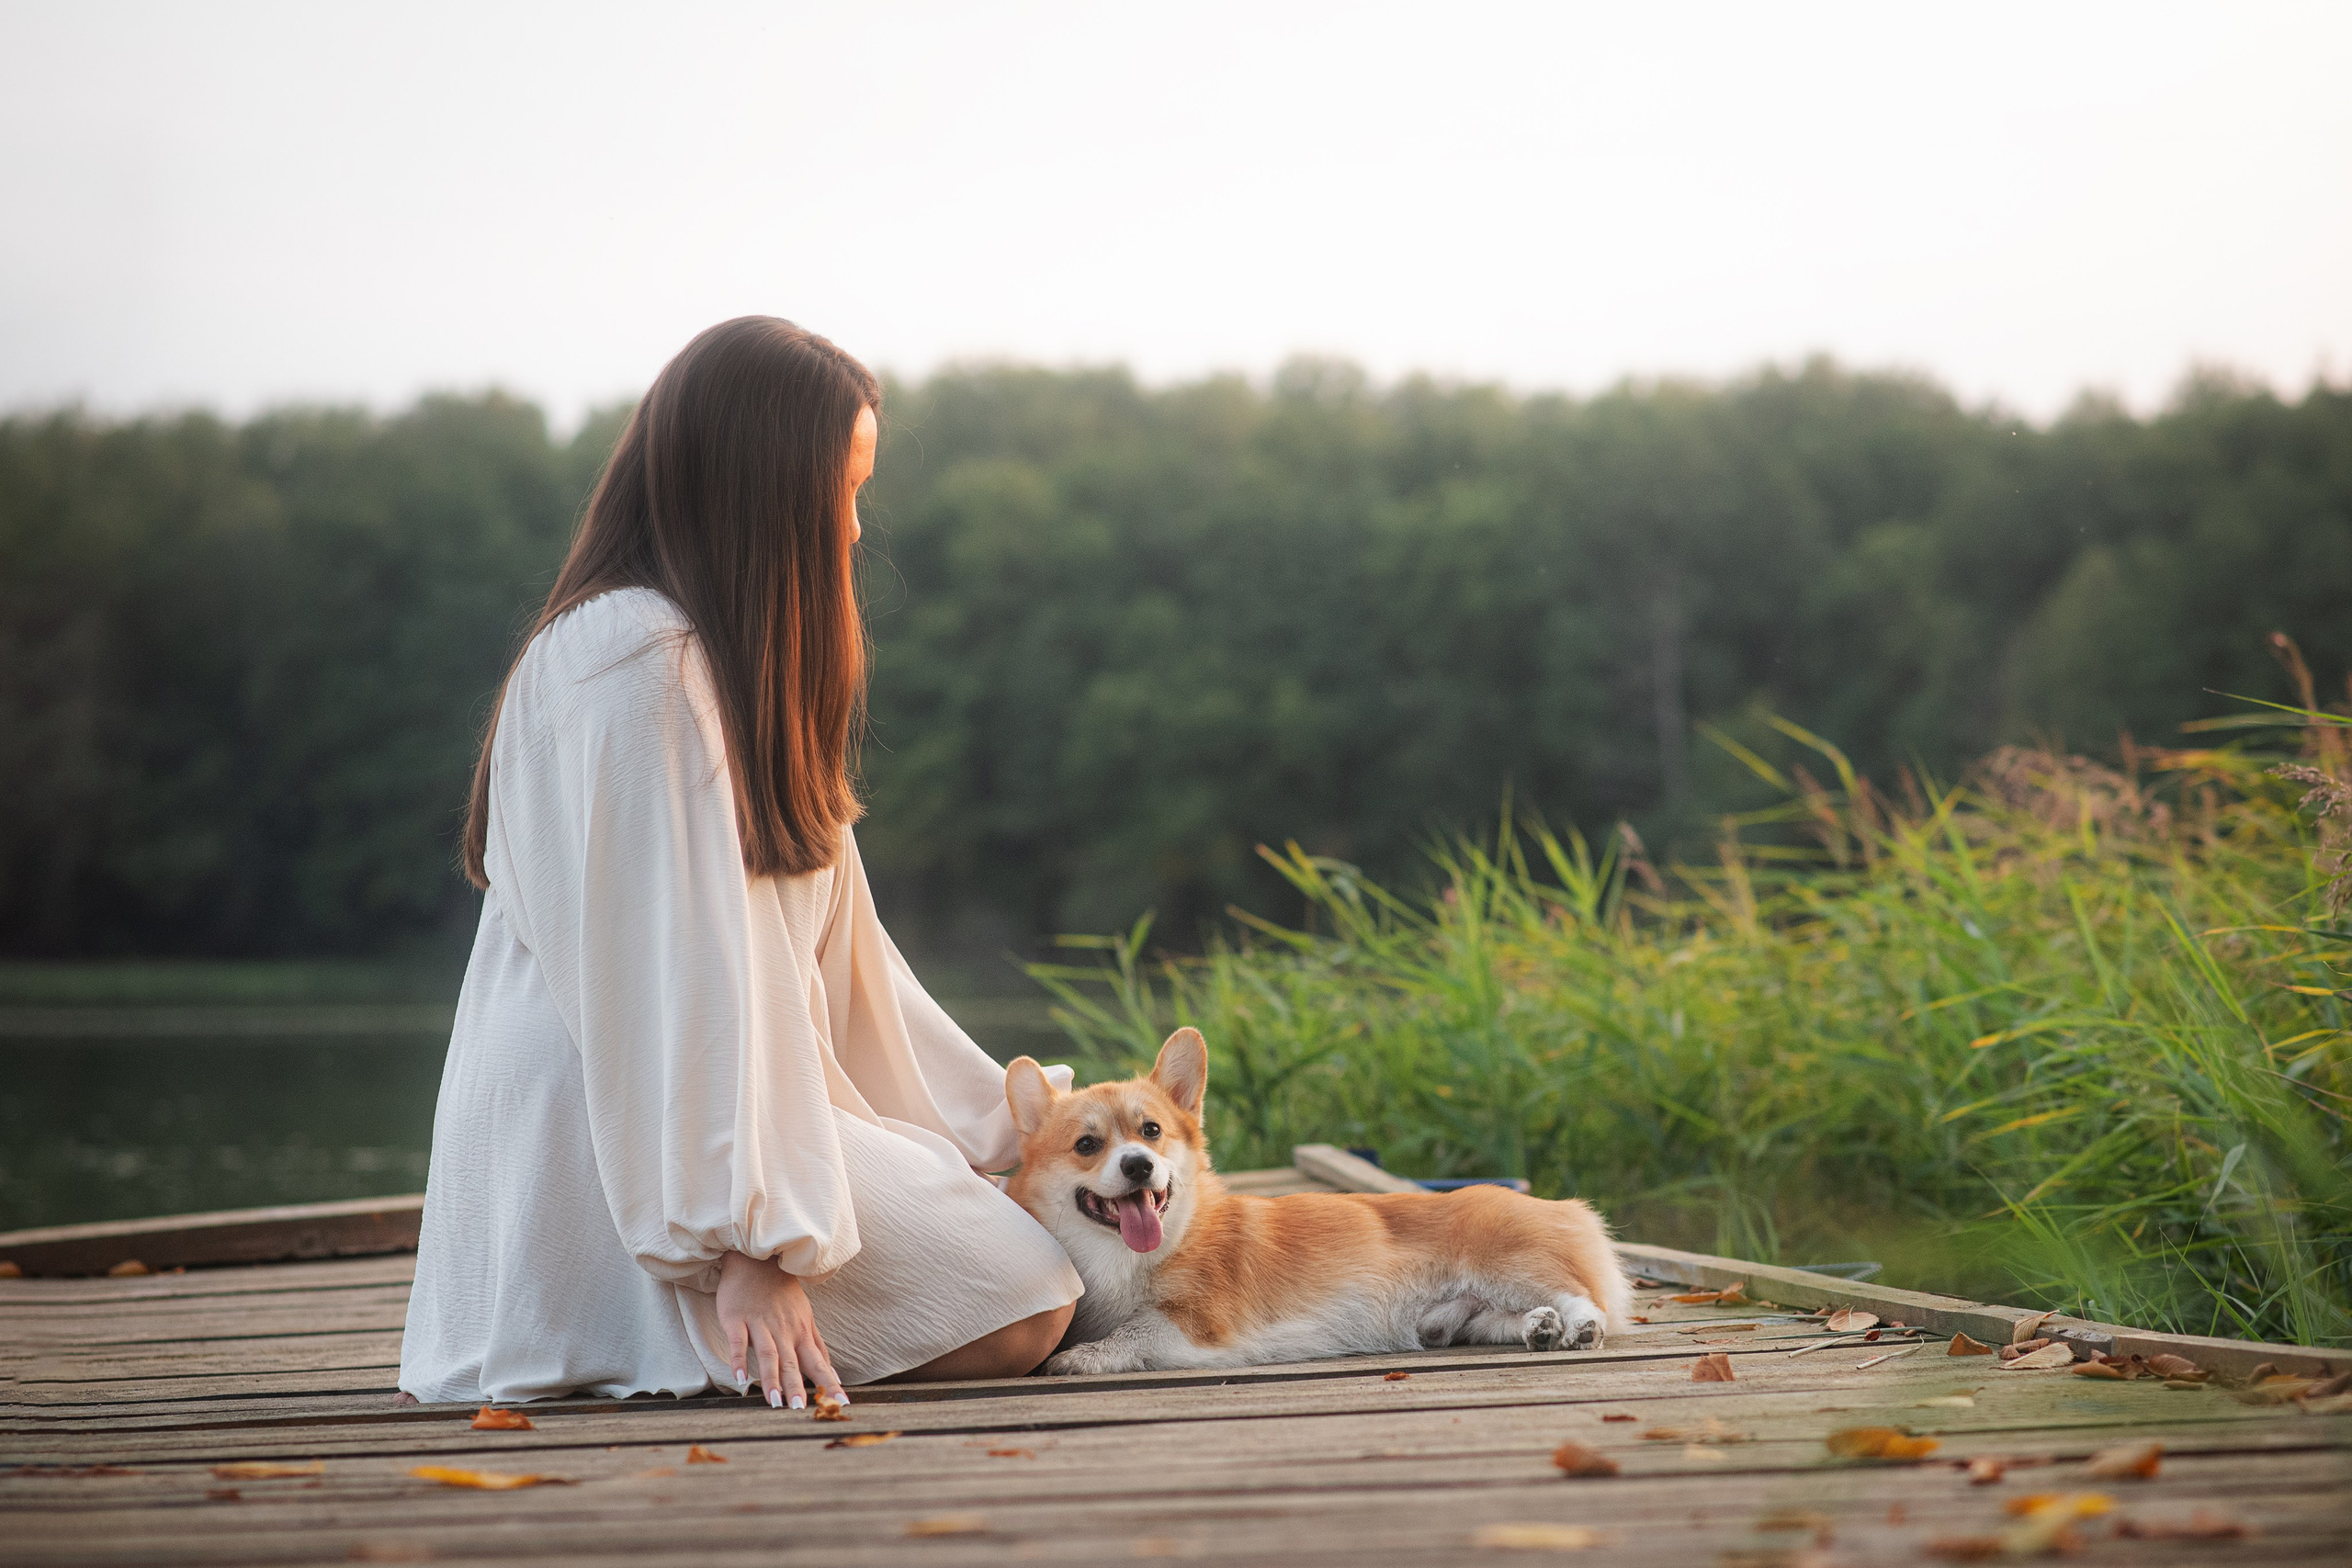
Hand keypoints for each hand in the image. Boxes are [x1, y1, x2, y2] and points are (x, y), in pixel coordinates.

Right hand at [715, 1250, 845, 1410]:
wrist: (756, 1258)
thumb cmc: (782, 1293)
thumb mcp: (805, 1316)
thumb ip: (816, 1345)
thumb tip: (832, 1371)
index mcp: (802, 1332)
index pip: (819, 1363)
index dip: (830, 1383)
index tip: (841, 1404)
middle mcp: (784, 1330)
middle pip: (793, 1363)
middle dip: (798, 1388)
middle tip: (802, 1411)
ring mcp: (760, 1324)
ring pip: (769, 1354)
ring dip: (772, 1379)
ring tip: (775, 1403)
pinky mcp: (736, 1318)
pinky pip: (739, 1341)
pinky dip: (740, 1359)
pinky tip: (741, 1379)